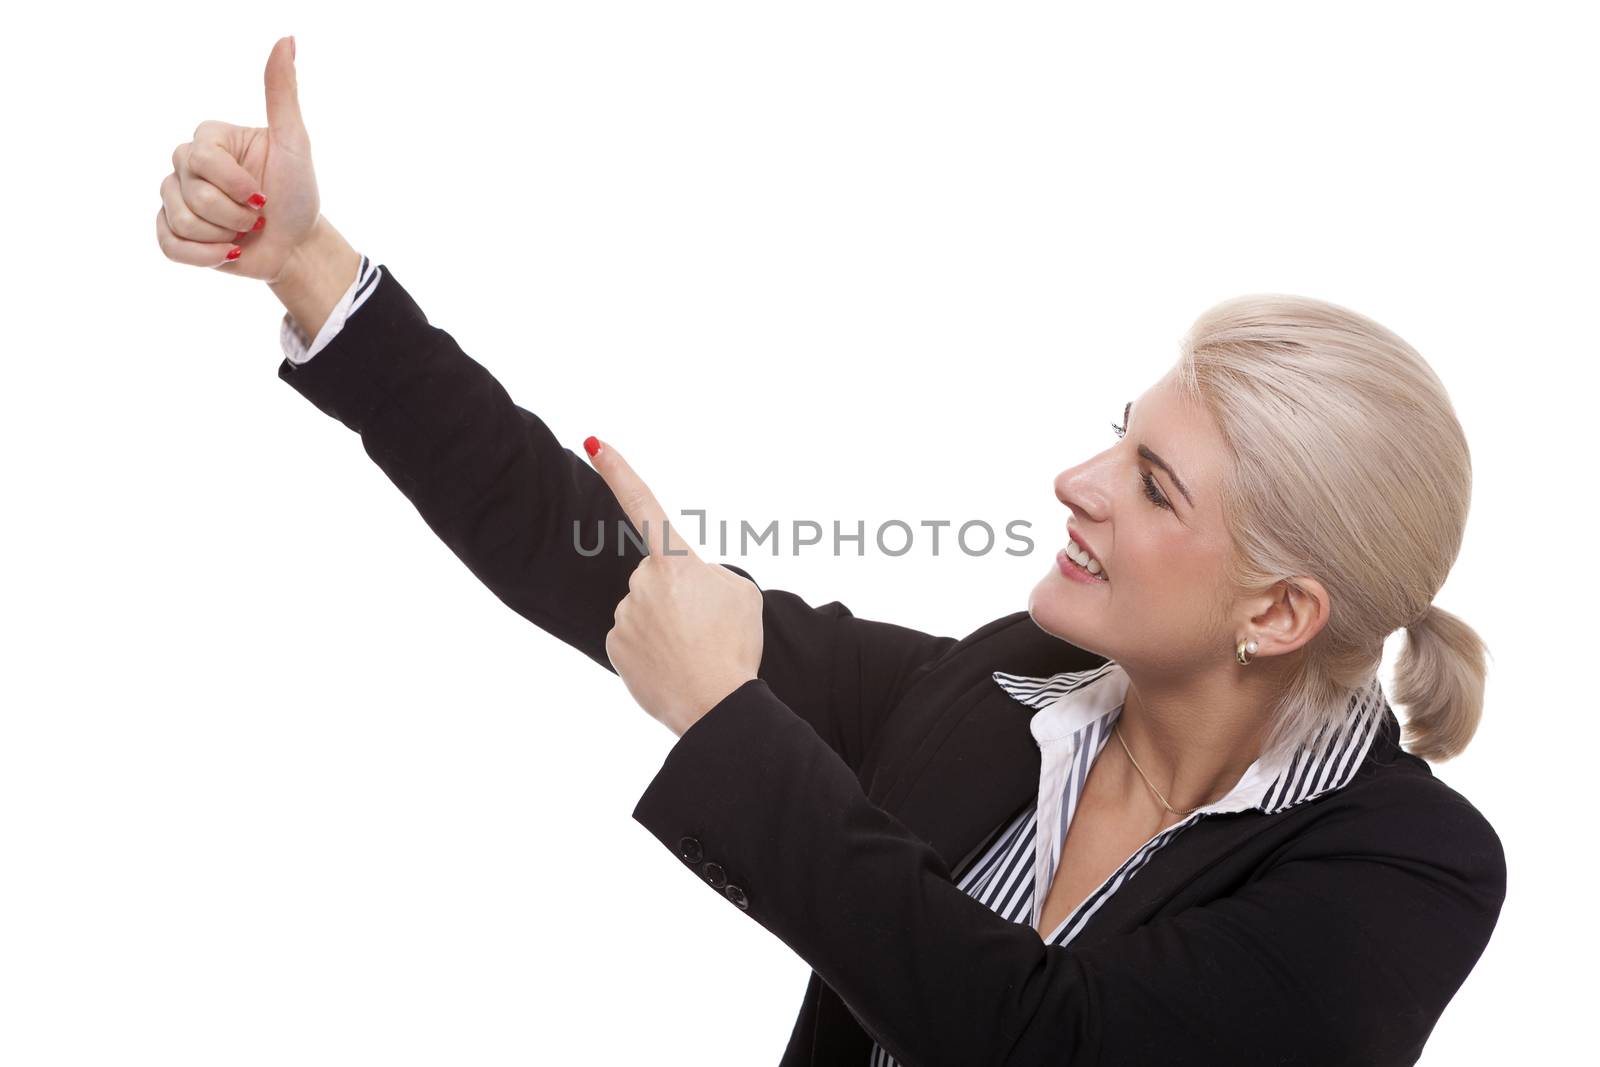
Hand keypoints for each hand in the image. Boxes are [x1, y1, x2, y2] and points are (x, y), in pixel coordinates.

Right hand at [155, 36, 320, 282]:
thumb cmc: (298, 193)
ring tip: (245, 233)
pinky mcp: (172, 233)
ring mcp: (175, 198)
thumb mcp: (295, 143)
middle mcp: (186, 164)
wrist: (297, 245)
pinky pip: (169, 245)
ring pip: (180, 220)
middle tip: (259, 216)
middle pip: (191, 192)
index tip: (265, 195)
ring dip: (223, 236)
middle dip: (234, 214)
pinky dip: (204, 256)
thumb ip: (283, 93)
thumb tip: (286, 39)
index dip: (236, 185)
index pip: (202, 159)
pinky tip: (229, 253)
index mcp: (209, 139)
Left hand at [587, 437, 763, 736]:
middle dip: (679, 597)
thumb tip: (680, 586)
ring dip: (668, 625)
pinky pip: (634, 638)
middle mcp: (640, 582)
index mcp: (674, 561)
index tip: (593, 441)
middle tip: (706, 629)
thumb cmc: (735, 645)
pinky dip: (653, 649)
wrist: (717, 706)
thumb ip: (707, 574)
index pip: (643, 504)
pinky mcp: (613, 646)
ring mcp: (624, 615)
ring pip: (645, 609)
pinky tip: (673, 666)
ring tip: (694, 651)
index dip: (619, 470)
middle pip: (658, 578)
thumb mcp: (742, 593)